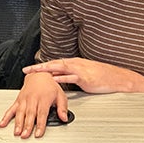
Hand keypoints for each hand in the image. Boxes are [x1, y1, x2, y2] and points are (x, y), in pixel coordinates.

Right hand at [0, 72, 68, 138]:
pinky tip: (3, 123)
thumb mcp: (60, 94)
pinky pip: (11, 108)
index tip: (38, 133)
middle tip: (25, 135)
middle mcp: (33, 98)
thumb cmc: (50, 85)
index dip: (40, 125)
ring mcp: (24, 99)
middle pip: (30, 114)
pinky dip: (6, 116)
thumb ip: (62, 107)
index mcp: (43, 98)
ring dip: (18, 123)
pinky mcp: (18, 99)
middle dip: (27, 126)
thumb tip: (64, 118)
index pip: (42, 114)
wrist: (39, 74)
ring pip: (20, 112)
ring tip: (16, 132)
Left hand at [23, 57, 143, 93]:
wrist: (117, 78)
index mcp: (74, 62)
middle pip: (53, 64)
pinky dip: (61, 78)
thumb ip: (72, 75)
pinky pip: (70, 78)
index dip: (41, 65)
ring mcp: (79, 70)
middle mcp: (74, 64)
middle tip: (26, 70)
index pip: (54, 63)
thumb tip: (62, 79)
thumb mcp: (84, 74)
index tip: (30, 68)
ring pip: (59, 68)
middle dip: (38, 67)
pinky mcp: (84, 78)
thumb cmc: (102, 76)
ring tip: (35, 73)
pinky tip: (53, 80)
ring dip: (45, 70)